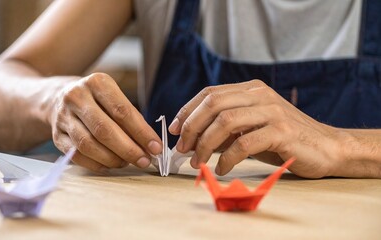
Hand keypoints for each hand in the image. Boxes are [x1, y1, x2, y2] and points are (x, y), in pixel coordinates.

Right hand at [50, 73, 161, 171]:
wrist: (58, 98)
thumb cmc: (96, 100)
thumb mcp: (114, 97)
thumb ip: (132, 119)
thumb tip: (151, 145)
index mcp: (96, 83)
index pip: (122, 111)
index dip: (141, 132)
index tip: (156, 147)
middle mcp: (76, 97)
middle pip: (104, 130)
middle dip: (128, 149)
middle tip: (144, 160)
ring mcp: (63, 117)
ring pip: (88, 145)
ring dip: (112, 159)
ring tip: (127, 162)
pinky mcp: (56, 136)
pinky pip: (77, 155)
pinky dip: (97, 164)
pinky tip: (111, 165)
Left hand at [168, 80, 345, 177]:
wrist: (326, 148)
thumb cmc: (283, 140)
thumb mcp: (251, 129)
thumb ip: (226, 129)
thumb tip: (191, 139)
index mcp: (250, 89)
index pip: (210, 93)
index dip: (187, 110)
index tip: (173, 130)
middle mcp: (259, 95)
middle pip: (213, 104)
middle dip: (191, 127)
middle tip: (182, 148)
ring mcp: (271, 111)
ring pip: (225, 122)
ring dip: (204, 144)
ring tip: (196, 162)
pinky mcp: (281, 131)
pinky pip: (244, 144)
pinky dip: (227, 158)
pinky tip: (221, 169)